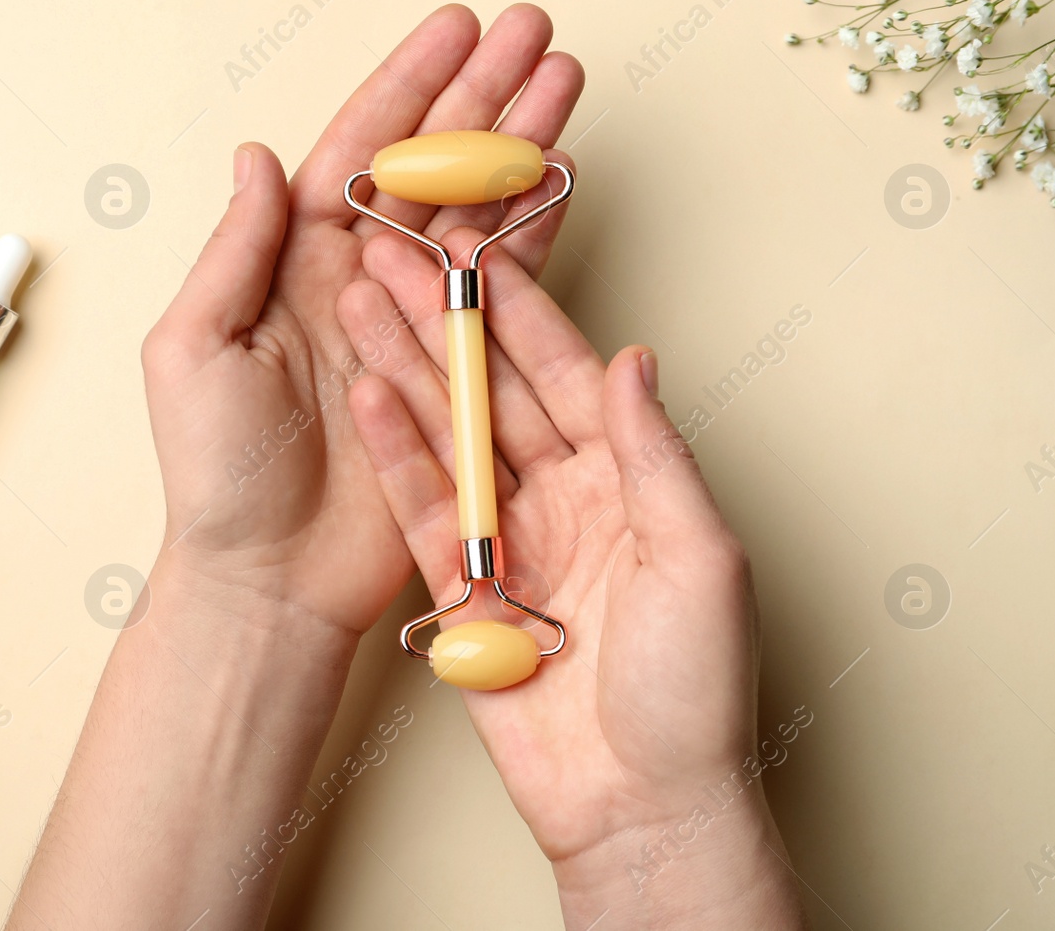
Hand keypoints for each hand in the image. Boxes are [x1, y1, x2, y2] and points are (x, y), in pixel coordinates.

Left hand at [141, 3, 583, 635]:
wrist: (268, 580)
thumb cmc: (216, 475)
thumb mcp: (194, 349)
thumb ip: (235, 250)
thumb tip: (258, 155)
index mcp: (292, 263)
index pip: (358, 153)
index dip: (408, 89)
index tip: (458, 31)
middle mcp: (357, 281)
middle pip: (429, 167)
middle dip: (483, 97)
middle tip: (534, 33)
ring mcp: (411, 324)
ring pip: (474, 214)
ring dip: (520, 148)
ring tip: (565, 84)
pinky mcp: (453, 373)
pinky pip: (499, 292)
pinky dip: (534, 236)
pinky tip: (563, 180)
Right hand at [338, 234, 805, 925]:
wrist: (641, 807)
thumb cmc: (694, 692)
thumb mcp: (698, 557)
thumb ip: (654, 454)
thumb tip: (633, 358)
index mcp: (629, 477)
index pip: (563, 371)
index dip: (517, 308)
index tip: (475, 246)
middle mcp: (566, 496)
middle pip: (492, 391)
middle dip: (441, 321)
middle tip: (392, 256)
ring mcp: (509, 538)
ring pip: (447, 436)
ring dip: (402, 370)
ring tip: (356, 304)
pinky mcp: (461, 588)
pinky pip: (420, 508)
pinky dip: (391, 454)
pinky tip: (361, 396)